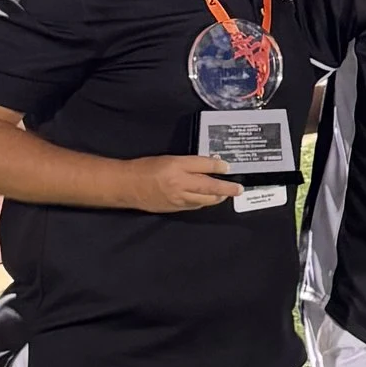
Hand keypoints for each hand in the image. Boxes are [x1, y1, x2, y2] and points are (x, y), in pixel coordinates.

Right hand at [128, 155, 243, 214]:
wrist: (127, 186)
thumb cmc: (145, 168)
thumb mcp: (168, 159)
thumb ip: (188, 163)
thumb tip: (207, 166)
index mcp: (176, 165)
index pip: (203, 165)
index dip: (217, 166)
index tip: (228, 167)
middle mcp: (179, 182)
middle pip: (208, 186)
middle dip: (226, 188)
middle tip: (238, 189)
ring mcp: (177, 197)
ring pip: (204, 200)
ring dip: (217, 198)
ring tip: (226, 195)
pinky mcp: (174, 208)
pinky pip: (194, 206)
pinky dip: (203, 203)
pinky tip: (208, 200)